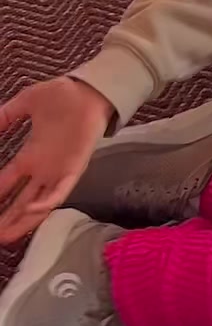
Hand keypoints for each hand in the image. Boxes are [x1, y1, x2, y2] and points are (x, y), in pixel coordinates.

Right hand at [0, 76, 114, 244]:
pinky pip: (59, 192)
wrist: (89, 89)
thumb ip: (6, 114)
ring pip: (38, 204)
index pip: (8, 182)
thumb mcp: (27, 103)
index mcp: (31, 155)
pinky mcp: (74, 170)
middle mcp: (43, 169)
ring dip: (22, 220)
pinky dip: (46, 203)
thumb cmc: (62, 96)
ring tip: (5, 236)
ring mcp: (58, 172)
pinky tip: (31, 209)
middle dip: (7, 218)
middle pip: (21, 202)